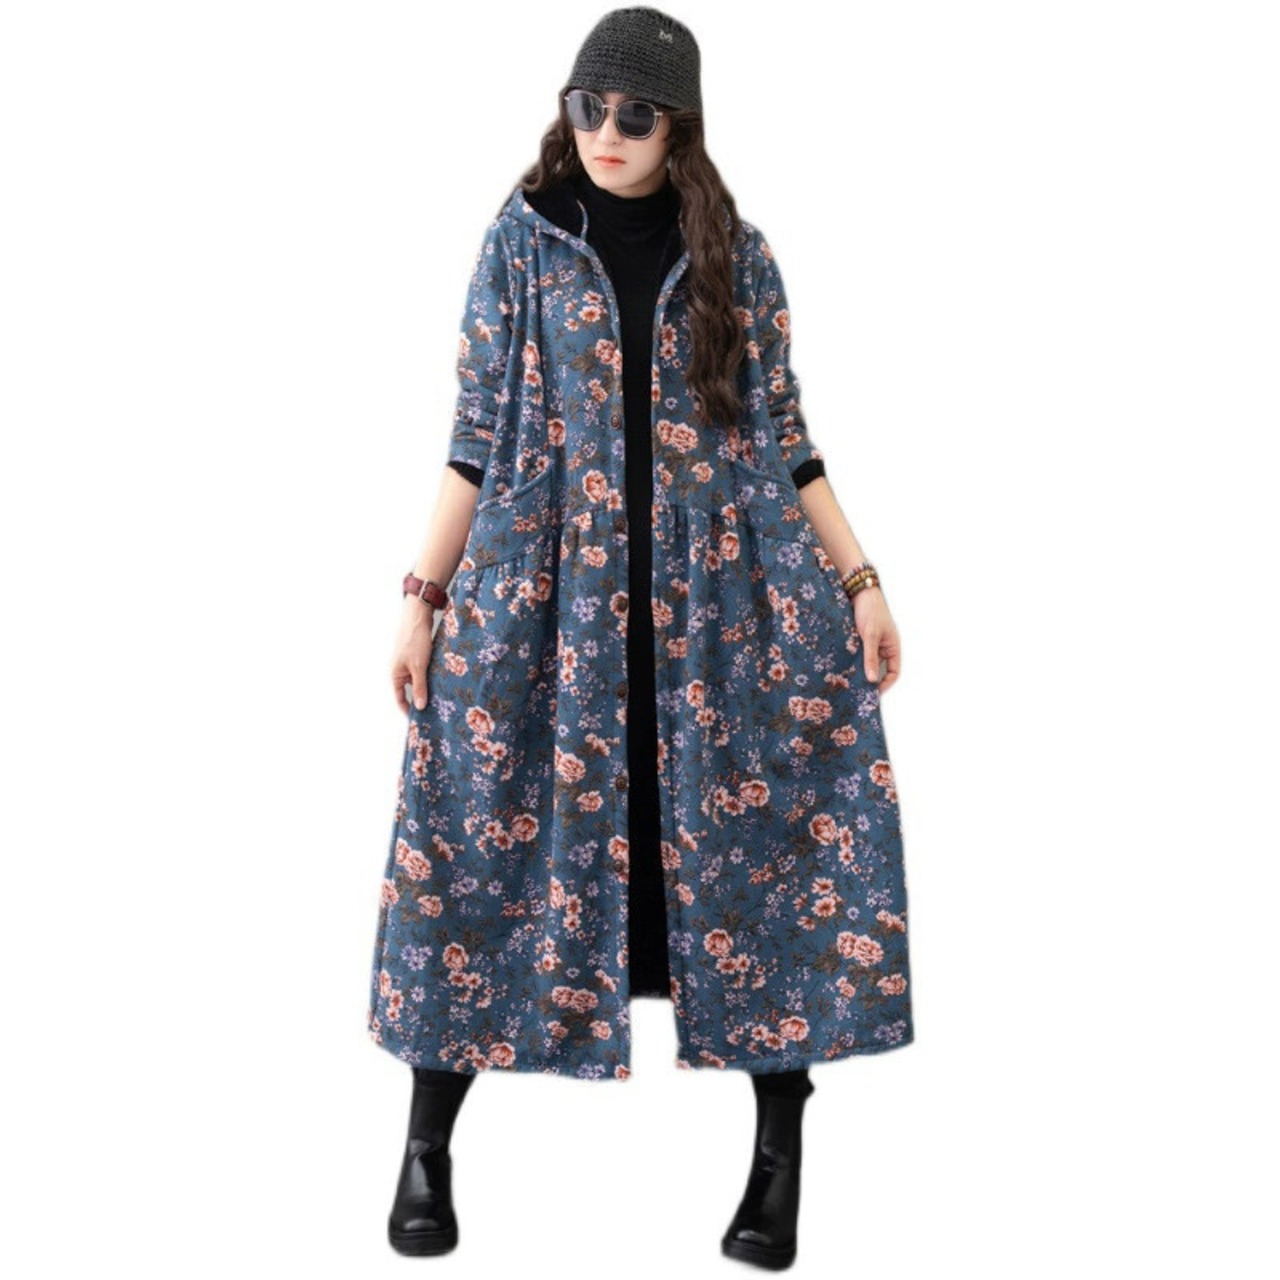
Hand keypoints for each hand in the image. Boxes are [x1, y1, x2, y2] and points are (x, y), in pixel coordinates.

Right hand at [391, 596, 435, 713]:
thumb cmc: (415, 642)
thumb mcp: (419, 667)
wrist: (418, 618)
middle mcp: (399, 670)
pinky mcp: (416, 656)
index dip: (407, 709)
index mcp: (395, 675)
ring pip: (416, 681)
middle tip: (433, 710)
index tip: (418, 720)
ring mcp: (407, 663)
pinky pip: (421, 672)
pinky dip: (429, 678)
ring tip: (439, 698)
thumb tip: (420, 706)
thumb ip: (420, 687)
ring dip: (426, 688)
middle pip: (408, 690)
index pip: (400, 698)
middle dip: (419, 700)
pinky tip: (440, 681)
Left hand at [851, 586, 900, 692]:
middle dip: (869, 680)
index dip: (886, 684)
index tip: (873, 693)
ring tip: (847, 681)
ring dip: (858, 670)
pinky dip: (850, 661)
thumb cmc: (870, 610)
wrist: (858, 590)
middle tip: (857, 691)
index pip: (894, 672)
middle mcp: (883, 647)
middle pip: (879, 669)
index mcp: (892, 647)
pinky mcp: (858, 639)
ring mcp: (870, 643)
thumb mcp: (870, 635)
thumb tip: (872, 679)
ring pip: (865, 663)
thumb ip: (870, 657)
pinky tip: (840, 667)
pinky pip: (856, 655)